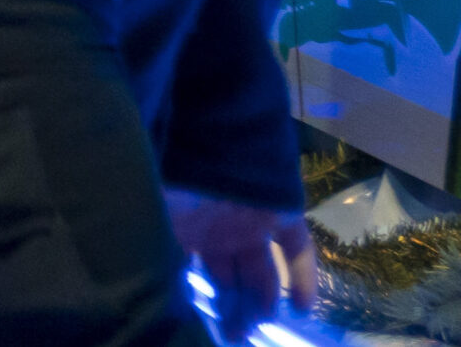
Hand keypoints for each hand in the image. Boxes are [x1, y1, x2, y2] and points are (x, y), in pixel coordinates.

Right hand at [164, 189, 315, 341]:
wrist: (213, 134)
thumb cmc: (177, 183)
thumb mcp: (160, 225)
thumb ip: (162, 259)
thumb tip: (158, 295)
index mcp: (186, 228)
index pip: (193, 270)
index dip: (197, 297)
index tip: (195, 323)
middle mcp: (217, 228)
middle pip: (228, 276)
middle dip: (230, 308)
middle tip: (232, 335)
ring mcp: (250, 222)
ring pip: (261, 271)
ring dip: (261, 301)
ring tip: (258, 327)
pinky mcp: (281, 214)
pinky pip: (296, 250)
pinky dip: (303, 278)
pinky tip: (303, 310)